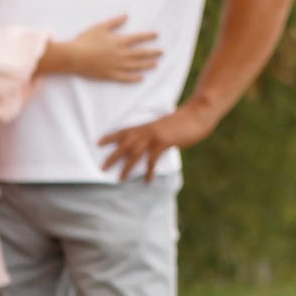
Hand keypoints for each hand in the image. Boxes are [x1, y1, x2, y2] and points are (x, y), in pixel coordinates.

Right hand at [58, 14, 161, 85]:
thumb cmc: (85, 40)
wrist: (74, 56)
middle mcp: (122, 54)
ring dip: (147, 65)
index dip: (149, 36)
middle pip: (141, 53)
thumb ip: (114, 22)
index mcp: (120, 41)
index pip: (139, 38)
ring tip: (155, 64)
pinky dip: (134, 78)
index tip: (157, 35)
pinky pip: (126, 78)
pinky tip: (141, 78)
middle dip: (153, 52)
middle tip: (162, 52)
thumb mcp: (100, 27)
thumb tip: (126, 16)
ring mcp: (117, 66)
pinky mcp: (110, 75)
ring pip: (137, 66)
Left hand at [99, 98, 218, 179]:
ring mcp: (154, 136)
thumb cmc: (182, 121)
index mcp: (145, 125)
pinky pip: (152, 159)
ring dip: (126, 167)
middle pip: (124, 144)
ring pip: (134, 153)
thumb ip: (155, 134)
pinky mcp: (164, 142)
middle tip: (102, 167)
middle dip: (112, 156)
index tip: (98, 143)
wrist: (197, 115)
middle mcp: (146, 130)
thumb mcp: (164, 126)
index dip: (110, 137)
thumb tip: (151, 145)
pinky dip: (149, 171)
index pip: (123, 131)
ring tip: (120, 178)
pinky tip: (147, 180)